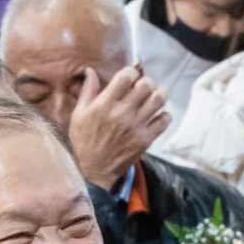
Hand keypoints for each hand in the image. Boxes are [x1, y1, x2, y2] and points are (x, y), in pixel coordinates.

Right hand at [69, 66, 168, 188]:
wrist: (92, 171)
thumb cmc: (83, 142)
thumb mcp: (78, 115)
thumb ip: (87, 91)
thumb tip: (90, 71)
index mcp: (104, 105)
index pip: (125, 77)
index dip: (130, 72)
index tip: (129, 76)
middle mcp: (121, 113)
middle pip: (146, 85)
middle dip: (147, 81)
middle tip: (144, 86)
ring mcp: (135, 127)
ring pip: (159, 100)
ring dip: (160, 93)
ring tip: (155, 95)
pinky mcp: (145, 140)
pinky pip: (164, 120)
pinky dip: (164, 115)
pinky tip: (156, 116)